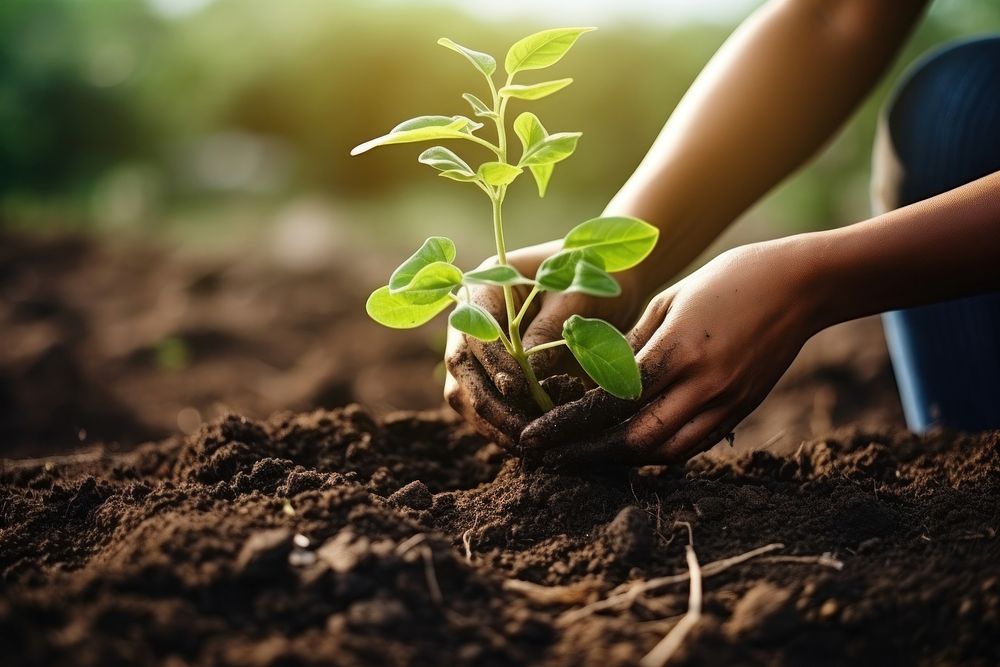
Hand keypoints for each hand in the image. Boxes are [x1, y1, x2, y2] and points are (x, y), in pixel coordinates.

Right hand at [444, 241, 644, 449]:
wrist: (611, 279)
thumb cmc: (593, 274)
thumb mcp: (574, 295)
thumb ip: (547, 331)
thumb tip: (524, 379)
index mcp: (485, 287)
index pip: (474, 330)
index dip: (492, 362)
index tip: (517, 388)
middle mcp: (473, 319)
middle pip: (460, 367)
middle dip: (488, 403)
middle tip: (523, 430)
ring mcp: (479, 348)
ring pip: (465, 392)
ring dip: (492, 422)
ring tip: (529, 442)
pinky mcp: (495, 374)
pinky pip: (485, 404)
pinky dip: (503, 426)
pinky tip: (532, 439)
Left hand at [519, 239, 822, 464]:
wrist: (801, 285)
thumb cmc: (728, 280)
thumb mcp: (670, 301)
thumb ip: (633, 345)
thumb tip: (596, 379)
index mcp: (679, 350)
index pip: (612, 401)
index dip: (568, 425)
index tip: (535, 438)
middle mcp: (704, 385)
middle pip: (636, 440)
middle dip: (588, 454)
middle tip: (551, 459)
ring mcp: (727, 403)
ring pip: (666, 452)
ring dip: (621, 459)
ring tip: (584, 456)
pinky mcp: (742, 411)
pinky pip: (692, 446)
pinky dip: (657, 453)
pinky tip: (630, 449)